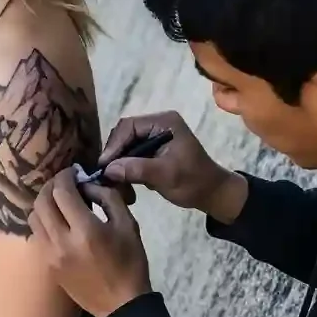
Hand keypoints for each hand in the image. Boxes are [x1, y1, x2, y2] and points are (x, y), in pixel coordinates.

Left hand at [31, 172, 151, 316]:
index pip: (62, 192)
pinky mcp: (47, 266)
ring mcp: (50, 255)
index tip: (73, 172)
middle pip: (41, 202)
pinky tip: (57, 221)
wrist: (120, 305)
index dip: (65, 176)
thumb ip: (108, 198)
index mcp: (84, 230)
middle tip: (64, 183)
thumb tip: (88, 185)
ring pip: (33, 218)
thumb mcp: (128, 225)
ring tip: (58, 201)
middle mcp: (61, 241)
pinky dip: (43, 222)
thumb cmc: (130, 263)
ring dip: (43, 204)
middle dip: (51, 186)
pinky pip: (37, 235)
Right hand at [97, 110, 246, 221]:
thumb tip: (107, 169)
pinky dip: (126, 170)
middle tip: (106, 177)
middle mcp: (157, 124)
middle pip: (124, 136)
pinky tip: (124, 185)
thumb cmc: (194, 182)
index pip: (129, 126)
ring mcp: (155, 137)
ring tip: (114, 184)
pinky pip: (131, 156)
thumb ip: (137, 169)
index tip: (104, 166)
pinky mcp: (153, 150)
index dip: (114, 145)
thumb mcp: (166, 176)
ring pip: (126, 147)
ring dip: (119, 166)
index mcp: (164, 122)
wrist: (212, 194)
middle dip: (115, 157)